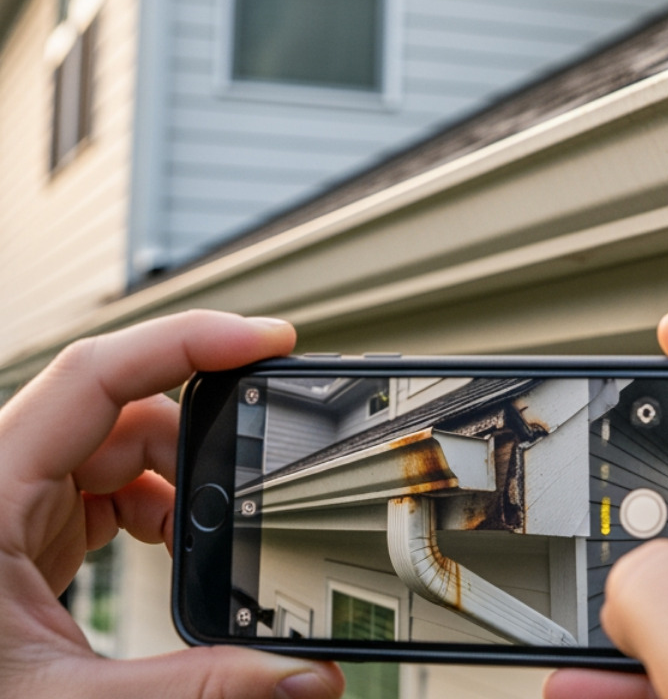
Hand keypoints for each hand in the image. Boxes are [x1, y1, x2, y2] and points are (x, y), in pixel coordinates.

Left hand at [0, 310, 344, 698]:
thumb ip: (193, 687)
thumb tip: (301, 678)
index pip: (94, 376)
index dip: (186, 341)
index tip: (265, 340)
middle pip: (121, 410)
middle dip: (202, 434)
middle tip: (268, 460)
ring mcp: (12, 507)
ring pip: (119, 446)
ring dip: (184, 480)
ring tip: (225, 532)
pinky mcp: (28, 535)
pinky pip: (107, 488)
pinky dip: (159, 508)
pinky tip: (182, 550)